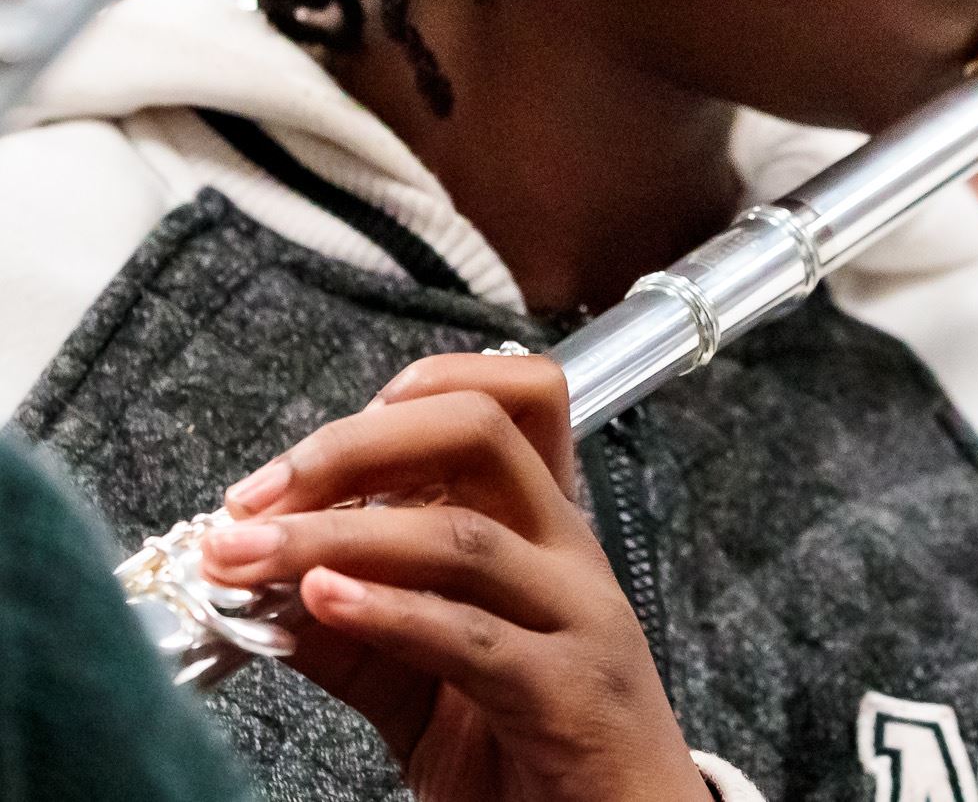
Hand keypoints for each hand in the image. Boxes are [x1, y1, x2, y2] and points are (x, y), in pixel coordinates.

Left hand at [200, 354, 709, 801]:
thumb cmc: (531, 744)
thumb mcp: (426, 680)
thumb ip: (350, 632)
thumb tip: (252, 586)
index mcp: (543, 522)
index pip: (512, 396)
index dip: (421, 387)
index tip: (322, 441)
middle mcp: (567, 547)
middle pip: (480, 433)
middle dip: (354, 446)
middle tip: (258, 493)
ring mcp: (576, 614)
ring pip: (460, 535)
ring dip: (334, 536)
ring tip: (247, 555)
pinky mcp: (567, 691)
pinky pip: (472, 636)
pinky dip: (386, 611)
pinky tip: (318, 603)